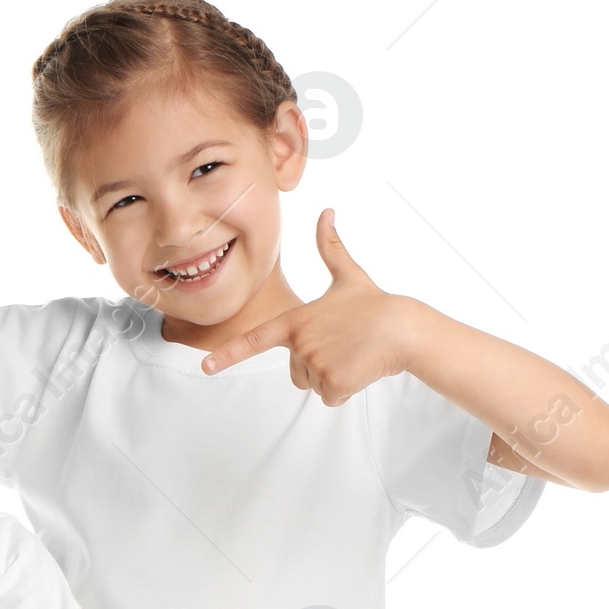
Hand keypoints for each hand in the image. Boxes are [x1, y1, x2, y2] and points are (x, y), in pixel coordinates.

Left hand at [201, 211, 420, 401]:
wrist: (403, 328)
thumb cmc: (375, 304)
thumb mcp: (347, 276)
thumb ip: (330, 248)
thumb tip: (327, 211)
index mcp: (296, 321)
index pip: (256, 340)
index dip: (229, 353)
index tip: (205, 366)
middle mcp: (300, 343)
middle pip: (296, 373)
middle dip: (318, 366)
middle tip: (343, 346)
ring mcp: (314, 363)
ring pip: (314, 385)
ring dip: (333, 378)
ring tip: (353, 355)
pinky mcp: (332, 382)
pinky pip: (330, 398)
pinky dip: (345, 390)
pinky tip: (360, 369)